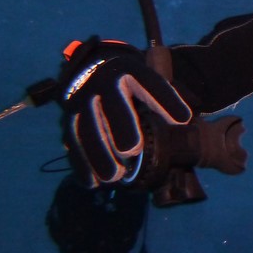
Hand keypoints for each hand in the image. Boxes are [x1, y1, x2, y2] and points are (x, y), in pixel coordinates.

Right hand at [60, 38, 191, 186]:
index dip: (166, 101)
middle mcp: (103, 83)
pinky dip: (81, 163)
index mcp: (129, 71)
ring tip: (114, 177)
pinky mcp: (69, 119)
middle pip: (112, 105)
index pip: (150, 83)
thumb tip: (184, 121)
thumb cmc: (130, 83)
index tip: (184, 120)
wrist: (92, 69)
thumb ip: (165, 99)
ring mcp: (81, 101)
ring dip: (98, 154)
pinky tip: (92, 182)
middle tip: (132, 151)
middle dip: (121, 127)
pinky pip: (72, 141)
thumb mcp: (148, 81)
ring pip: (87, 127)